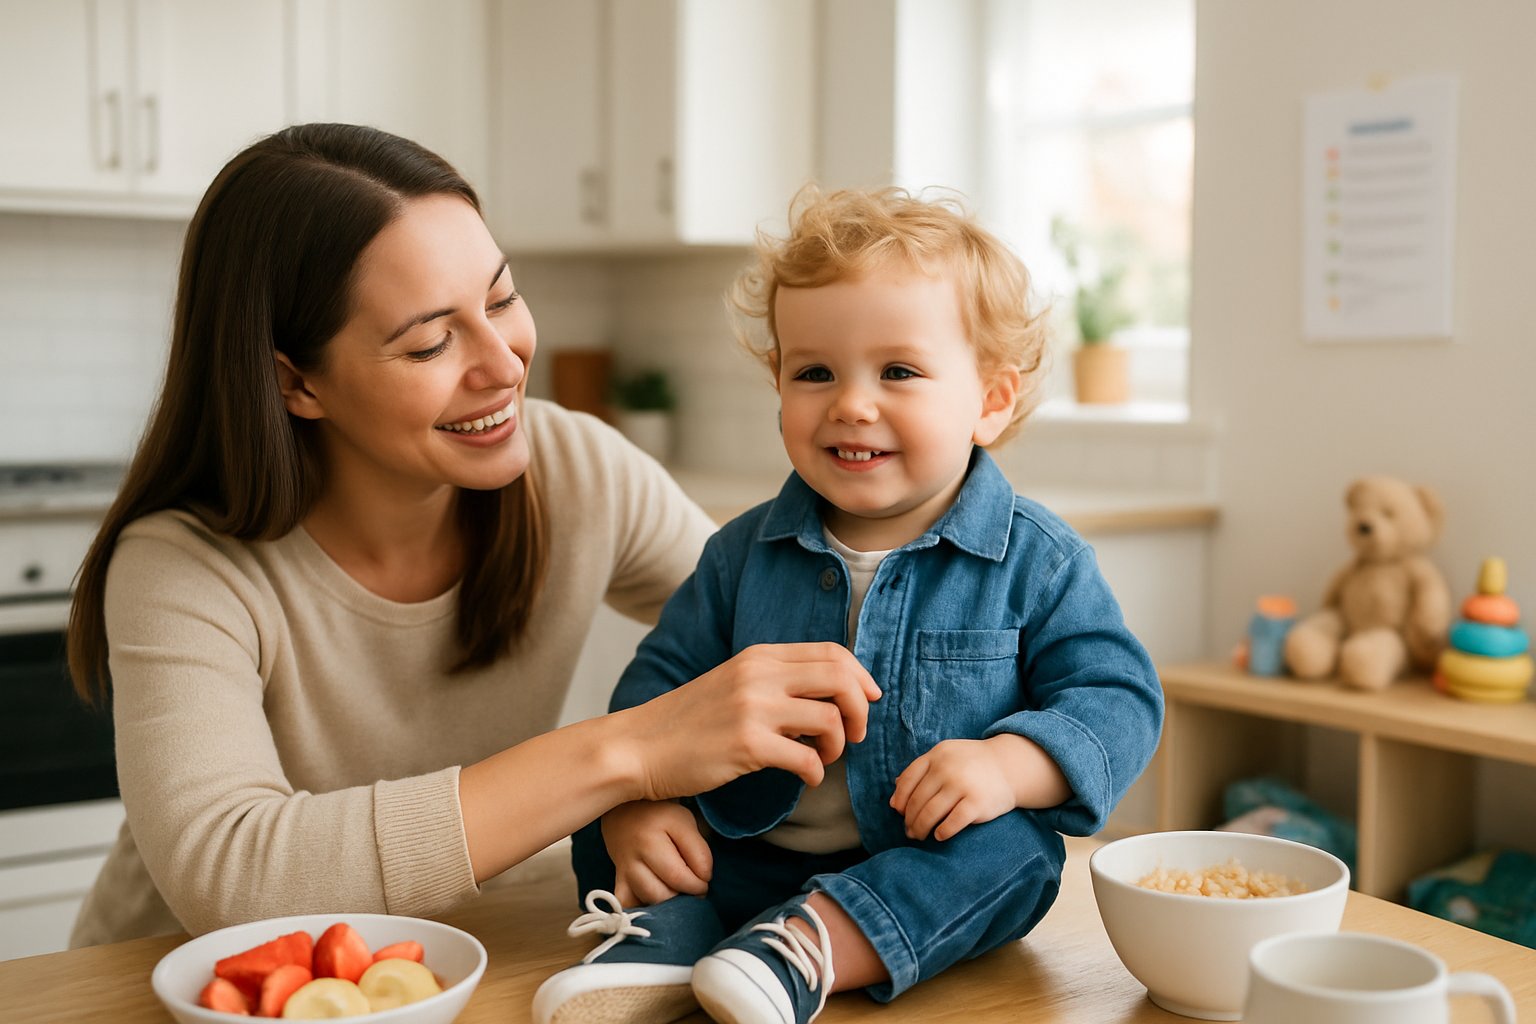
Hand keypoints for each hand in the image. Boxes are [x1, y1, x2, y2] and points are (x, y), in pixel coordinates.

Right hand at [601, 800, 711, 906]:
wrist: (625, 814)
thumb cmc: (661, 818)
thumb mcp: (685, 823)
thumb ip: (698, 851)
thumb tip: (703, 879)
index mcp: (654, 837)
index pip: (682, 873)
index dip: (701, 881)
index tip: (705, 877)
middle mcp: (635, 856)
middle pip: (664, 892)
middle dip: (686, 895)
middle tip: (695, 888)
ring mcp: (624, 871)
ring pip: (648, 900)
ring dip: (669, 903)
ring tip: (679, 892)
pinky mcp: (618, 882)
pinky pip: (627, 905)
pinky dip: (643, 909)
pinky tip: (656, 903)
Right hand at [623, 643, 880, 802]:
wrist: (639, 746)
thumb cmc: (688, 722)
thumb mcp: (733, 683)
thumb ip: (776, 681)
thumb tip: (829, 695)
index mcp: (759, 656)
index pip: (831, 652)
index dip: (860, 676)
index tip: (868, 699)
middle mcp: (759, 675)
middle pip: (840, 678)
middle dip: (860, 708)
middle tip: (855, 734)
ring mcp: (753, 709)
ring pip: (830, 718)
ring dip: (837, 744)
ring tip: (823, 758)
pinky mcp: (747, 745)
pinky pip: (807, 759)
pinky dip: (815, 773)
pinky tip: (805, 779)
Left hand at [890, 735, 1065, 840]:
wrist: (1009, 766)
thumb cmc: (972, 764)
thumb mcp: (946, 756)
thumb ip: (921, 772)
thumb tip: (894, 800)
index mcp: (937, 754)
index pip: (908, 779)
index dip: (900, 798)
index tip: (898, 812)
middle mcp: (947, 768)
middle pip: (917, 800)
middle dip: (909, 819)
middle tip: (908, 830)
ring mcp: (962, 785)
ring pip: (930, 813)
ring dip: (920, 828)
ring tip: (918, 836)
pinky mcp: (977, 803)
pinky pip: (952, 823)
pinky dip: (942, 832)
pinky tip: (939, 835)